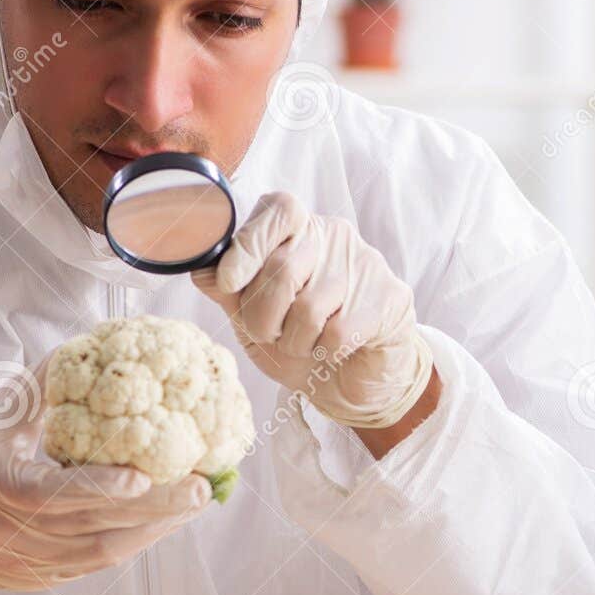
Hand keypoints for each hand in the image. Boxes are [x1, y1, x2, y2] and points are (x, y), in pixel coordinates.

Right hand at [0, 365, 210, 592]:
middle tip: (201, 487)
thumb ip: (46, 382)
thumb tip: (98, 344)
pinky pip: (99, 562)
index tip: (141, 476)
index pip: (49, 493)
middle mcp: (10, 534)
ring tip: (197, 499)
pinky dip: (137, 539)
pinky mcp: (45, 580)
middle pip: (91, 527)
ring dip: (156, 527)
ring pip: (103, 552)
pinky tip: (168, 518)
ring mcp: (29, 563)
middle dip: (152, 510)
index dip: (97, 488)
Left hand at [194, 191, 433, 430]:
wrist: (349, 383)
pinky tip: (334, 350)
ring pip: (309, 306)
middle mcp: (335, 237)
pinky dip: (325, 352)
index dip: (248, 245)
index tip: (229, 282)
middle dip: (262, 317)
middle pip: (283, 268)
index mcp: (298, 230)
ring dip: (294, 341)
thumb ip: (228, 290)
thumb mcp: (251, 318)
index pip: (279, 210)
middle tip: (269, 335)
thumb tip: (203, 268)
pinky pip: (339, 330)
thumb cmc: (298, 343)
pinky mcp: (390, 299)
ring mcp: (367, 264)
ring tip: (304, 345)